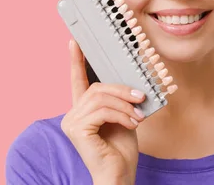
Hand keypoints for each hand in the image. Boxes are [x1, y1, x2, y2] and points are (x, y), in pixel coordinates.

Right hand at [61, 39, 144, 183]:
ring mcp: (72, 122)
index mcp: (83, 109)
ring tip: (138, 116)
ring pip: (101, 97)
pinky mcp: (77, 130)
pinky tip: (132, 123)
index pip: (77, 80)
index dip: (76, 60)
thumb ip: (122, 99)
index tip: (74, 42)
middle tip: (141, 97)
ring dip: (125, 104)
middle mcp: (72, 114)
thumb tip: (133, 81)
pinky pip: (102, 111)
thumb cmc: (121, 149)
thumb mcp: (124, 116)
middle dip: (122, 90)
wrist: (119, 174)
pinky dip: (121, 114)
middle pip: (97, 87)